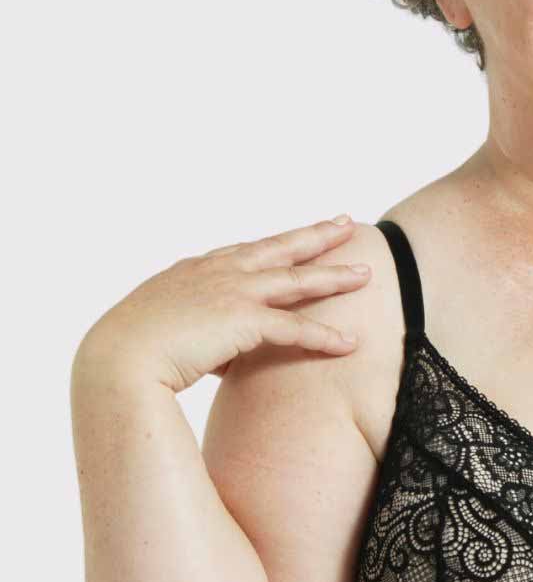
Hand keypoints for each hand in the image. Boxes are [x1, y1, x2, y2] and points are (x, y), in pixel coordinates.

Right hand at [73, 215, 370, 394]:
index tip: (297, 233)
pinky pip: (296, 328)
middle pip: (280, 248)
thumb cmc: (129, 351)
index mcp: (196, 270)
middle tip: (346, 222)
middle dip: (316, 235)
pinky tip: (351, 343)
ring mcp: (233, 292)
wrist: (117, 358)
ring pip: (297, 280)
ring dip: (335, 277)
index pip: (247, 251)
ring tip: (367, 273)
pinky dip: (325, 337)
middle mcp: (219, 273)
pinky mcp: (243, 320)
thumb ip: (191, 331)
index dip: (276, 243)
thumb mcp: (162, 330)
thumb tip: (206, 352)